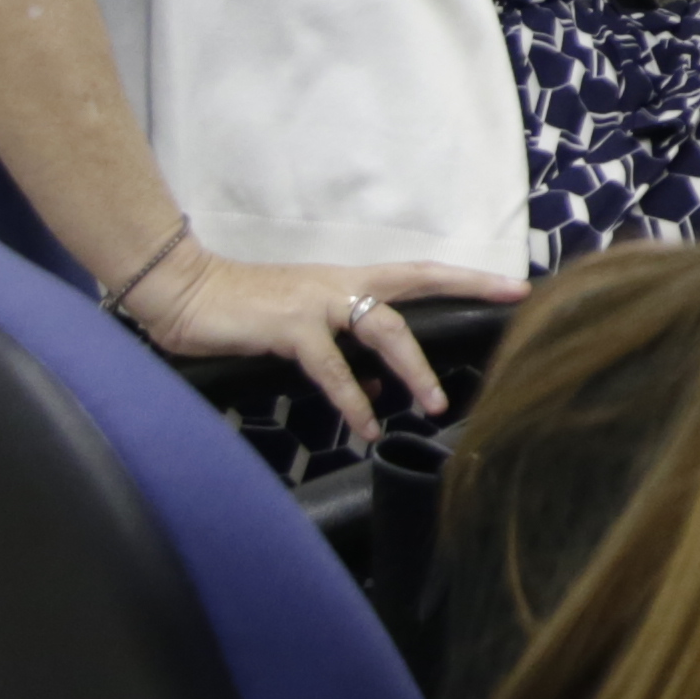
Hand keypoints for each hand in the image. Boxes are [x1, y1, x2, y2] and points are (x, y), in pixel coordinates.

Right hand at [122, 240, 523, 446]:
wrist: (184, 293)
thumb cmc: (244, 312)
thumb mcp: (304, 333)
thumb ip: (345, 356)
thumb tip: (376, 390)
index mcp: (349, 281)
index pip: (421, 273)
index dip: (468, 278)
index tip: (515, 286)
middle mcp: (342, 284)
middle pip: (418, 286)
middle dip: (468, 298)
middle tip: (515, 316)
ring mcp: (318, 302)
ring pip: (385, 329)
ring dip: (413, 369)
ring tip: (434, 405)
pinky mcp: (290, 326)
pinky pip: (331, 367)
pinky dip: (352, 399)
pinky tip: (365, 425)